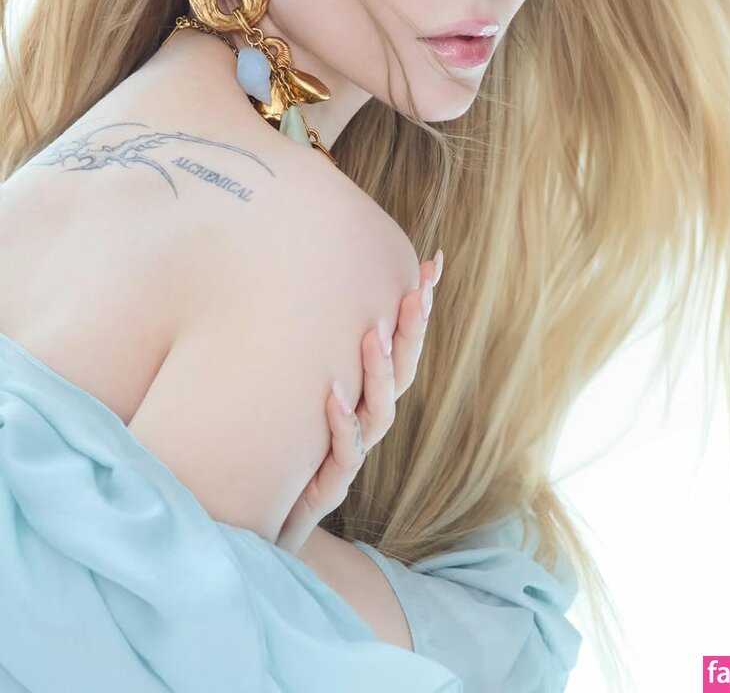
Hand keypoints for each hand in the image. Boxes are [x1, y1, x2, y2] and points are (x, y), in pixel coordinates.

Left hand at [275, 249, 443, 553]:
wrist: (244, 519)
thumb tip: (284, 268)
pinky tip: (333, 396)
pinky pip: (342, 458)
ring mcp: (346, 456)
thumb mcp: (280, 381)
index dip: (418, 307)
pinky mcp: (322, 490)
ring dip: (378, 374)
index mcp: (359, 394)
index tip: (434, 262)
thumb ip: (292, 335)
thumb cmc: (264, 440)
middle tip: (415, 291)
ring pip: (379, 414)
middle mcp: (361, 422)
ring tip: (373, 333)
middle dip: (411, 332)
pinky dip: (341, 426)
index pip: (400, 344)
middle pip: (401, 374)